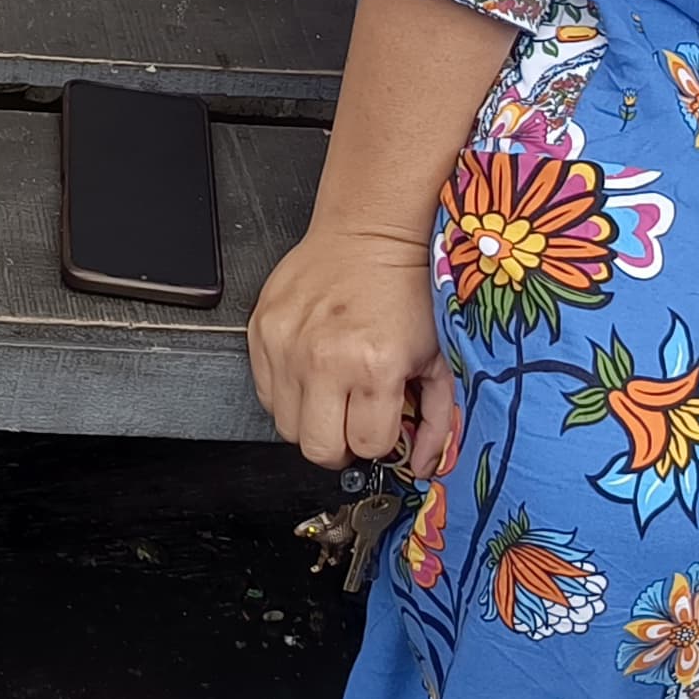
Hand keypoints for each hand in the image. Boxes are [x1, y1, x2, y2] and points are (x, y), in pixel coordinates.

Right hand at [247, 213, 461, 473]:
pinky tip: (311, 371)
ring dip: (311, 418)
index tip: (381, 422)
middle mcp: (323, 359)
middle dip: (339, 443)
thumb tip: (424, 465)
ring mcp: (286, 345)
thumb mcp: (438, 358)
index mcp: (373, 367)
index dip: (377, 440)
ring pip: (285, 425)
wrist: (370, 233)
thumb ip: (437, 420)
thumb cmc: (407, 288)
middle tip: (352, 421)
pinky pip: (264, 390)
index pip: (365, 446)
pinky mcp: (261, 330)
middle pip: (317, 448)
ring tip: (332, 390)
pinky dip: (287, 391)